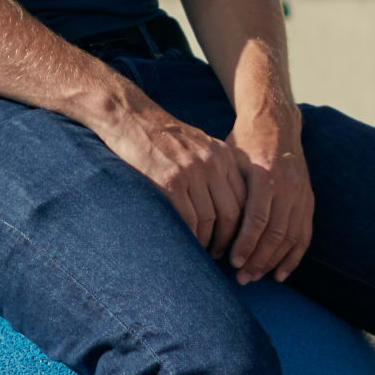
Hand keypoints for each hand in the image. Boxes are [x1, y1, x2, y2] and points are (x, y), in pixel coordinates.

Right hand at [92, 90, 252, 258]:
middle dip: (228, 240)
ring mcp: (191, 172)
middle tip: (221, 256)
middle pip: (231, 212)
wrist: (131, 119)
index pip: (244, 198)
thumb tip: (226, 204)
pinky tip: (187, 244)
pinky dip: (190, 237)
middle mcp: (212, 163)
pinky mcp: (170, 182)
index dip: (242, 226)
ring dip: (208, 243)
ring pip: (210, 219)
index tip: (235, 241)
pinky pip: (188, 220)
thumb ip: (215, 168)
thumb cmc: (162, 136)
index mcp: (223, 155)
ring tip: (202, 254)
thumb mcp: (199, 144)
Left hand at [225, 121, 315, 283]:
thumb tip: (206, 226)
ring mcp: (302, 195)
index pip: (257, 219)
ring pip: (291, 238)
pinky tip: (280, 274)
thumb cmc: (243, 145)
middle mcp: (288, 187)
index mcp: (266, 176)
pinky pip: (305, 235)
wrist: (275, 125)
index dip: (246, 244)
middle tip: (241, 278)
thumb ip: (225, 191)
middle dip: (258, 260)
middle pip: (276, 234)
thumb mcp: (229, 161)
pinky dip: (294, 257)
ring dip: (274, 262)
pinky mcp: (308, 201)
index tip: (233, 263)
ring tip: (255, 277)